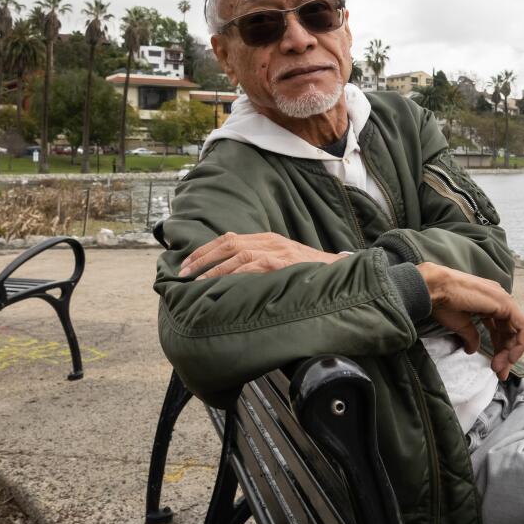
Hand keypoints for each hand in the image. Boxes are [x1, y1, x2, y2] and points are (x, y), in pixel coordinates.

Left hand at [179, 232, 344, 278]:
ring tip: (195, 281)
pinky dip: (233, 274)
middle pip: (227, 242)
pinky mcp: (281, 262)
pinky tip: (221, 284)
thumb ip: (264, 263)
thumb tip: (237, 277)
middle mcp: (270, 241)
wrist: (340, 270)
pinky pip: (251, 266)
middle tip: (183, 272)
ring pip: (235, 254)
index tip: (188, 262)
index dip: (206, 249)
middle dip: (202, 257)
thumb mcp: (285, 262)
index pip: (229, 238)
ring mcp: (276, 251)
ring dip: (212, 268)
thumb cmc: (312, 272)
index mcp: (268, 239)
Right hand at [416, 263, 523, 379]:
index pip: (500, 329)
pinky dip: (519, 344)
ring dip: (510, 352)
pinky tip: (510, 357)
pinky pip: (522, 327)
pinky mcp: (506, 304)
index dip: (499, 349)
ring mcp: (504, 300)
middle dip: (505, 354)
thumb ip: (471, 336)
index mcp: (489, 303)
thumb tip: (471, 350)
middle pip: (509, 332)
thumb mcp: (460, 324)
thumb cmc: (444, 303)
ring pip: (517, 331)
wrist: (436, 289)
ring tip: (499, 368)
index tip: (494, 367)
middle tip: (499, 372)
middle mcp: (499, 300)